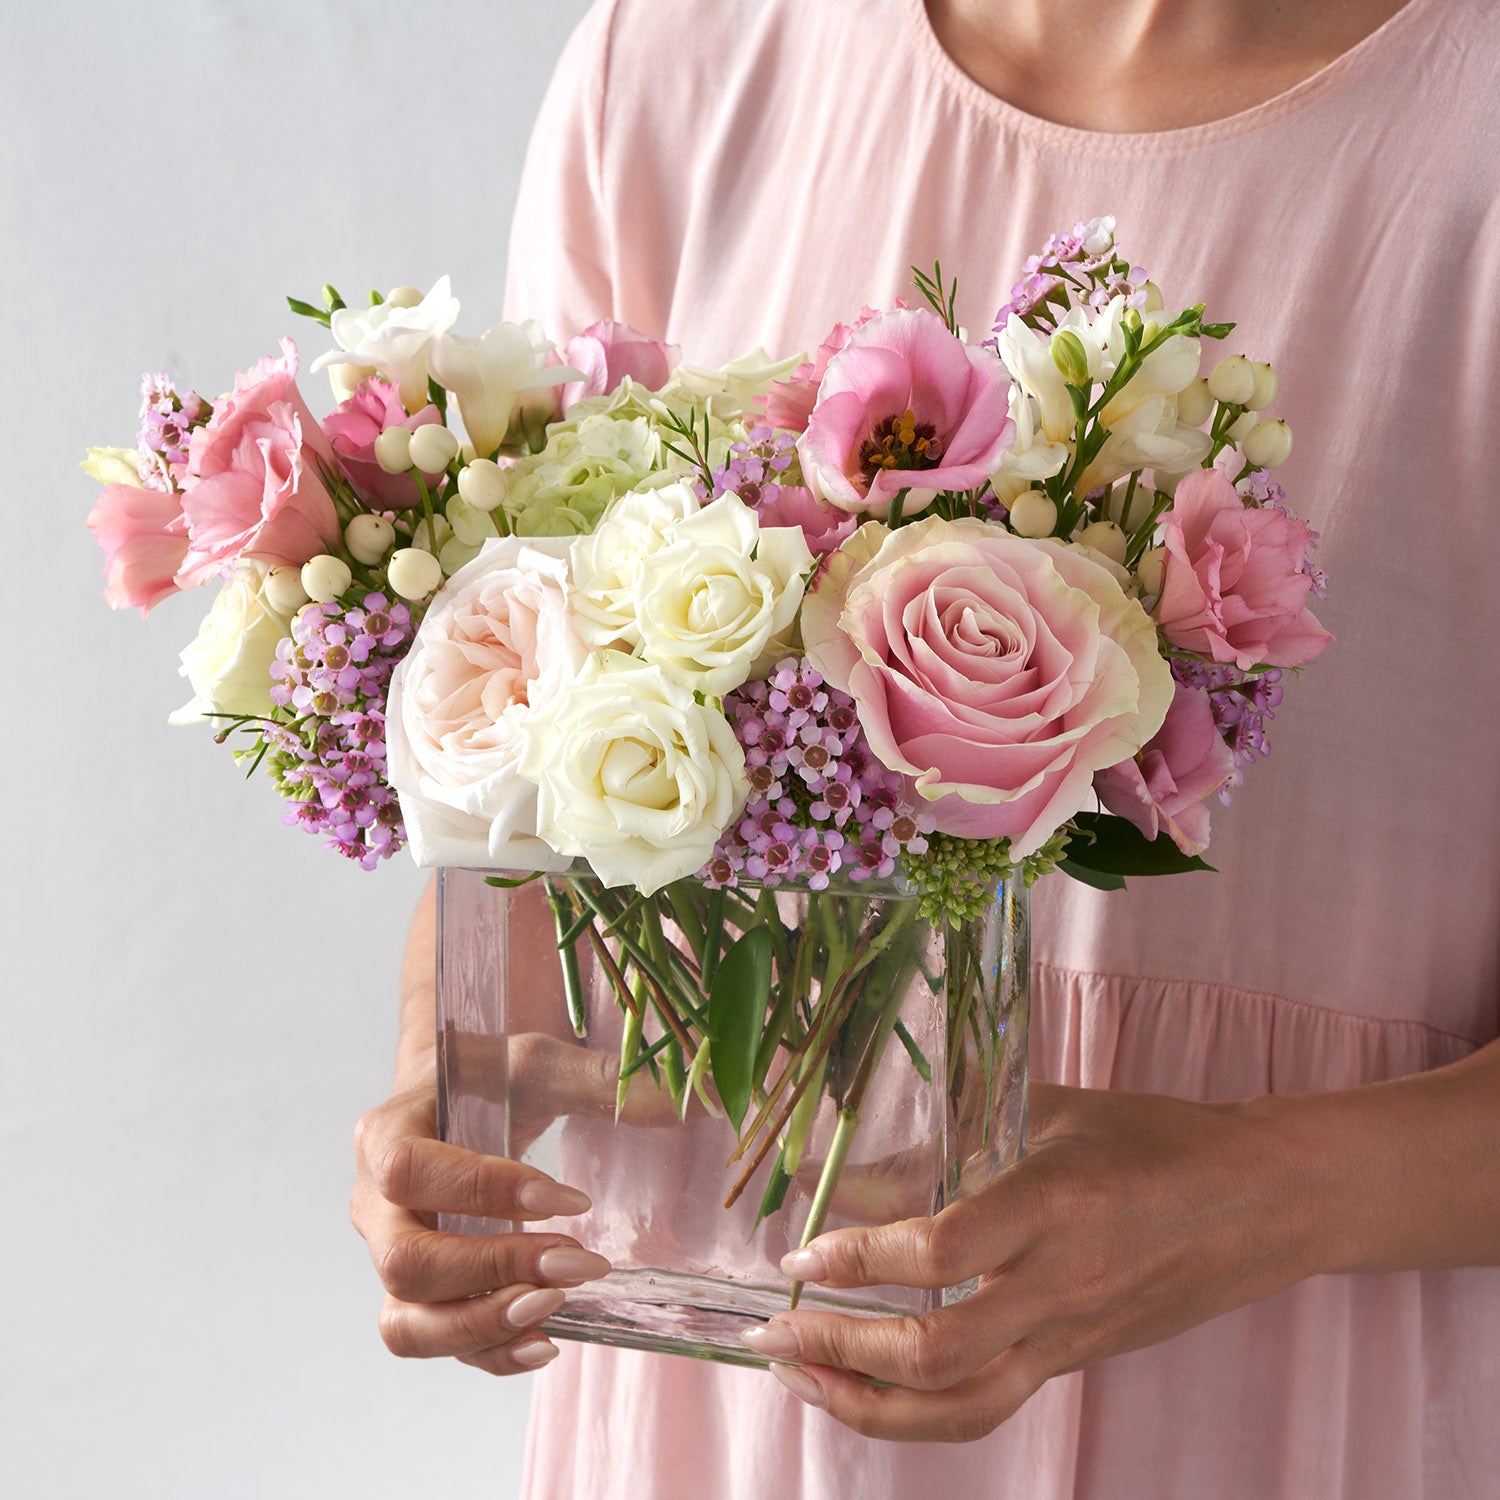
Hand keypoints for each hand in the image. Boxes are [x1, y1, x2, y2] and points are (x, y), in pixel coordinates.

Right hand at [350, 1078, 610, 1374]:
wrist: (451, 1099)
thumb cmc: (487, 1078)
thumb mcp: (536, 1062)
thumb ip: (600, 1078)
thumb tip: (690, 1100)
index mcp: (384, 1133)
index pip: (411, 1171)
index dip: (486, 1191)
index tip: (570, 1198)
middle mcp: (371, 1204)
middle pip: (405, 1263)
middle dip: (495, 1269)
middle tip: (577, 1263)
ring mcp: (386, 1258)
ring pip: (405, 1322)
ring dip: (484, 1324)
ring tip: (557, 1309)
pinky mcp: (413, 1298)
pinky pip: (435, 1344)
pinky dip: (488, 1353)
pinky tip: (547, 1342)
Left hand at [740, 1082, 1315, 1440]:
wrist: (1257, 1202)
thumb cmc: (1149, 1139)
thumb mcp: (1046, 1112)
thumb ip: (949, 1144)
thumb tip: (847, 1176)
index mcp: (1055, 1202)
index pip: (943, 1248)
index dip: (862, 1257)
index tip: (804, 1250)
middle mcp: (1060, 1282)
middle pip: (939, 1352)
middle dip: (842, 1348)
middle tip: (777, 1326)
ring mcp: (1069, 1335)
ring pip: (960, 1406)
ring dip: (868, 1403)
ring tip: (801, 1376)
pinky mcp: (1073, 1361)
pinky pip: (986, 1404)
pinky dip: (913, 1408)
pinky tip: (864, 1385)